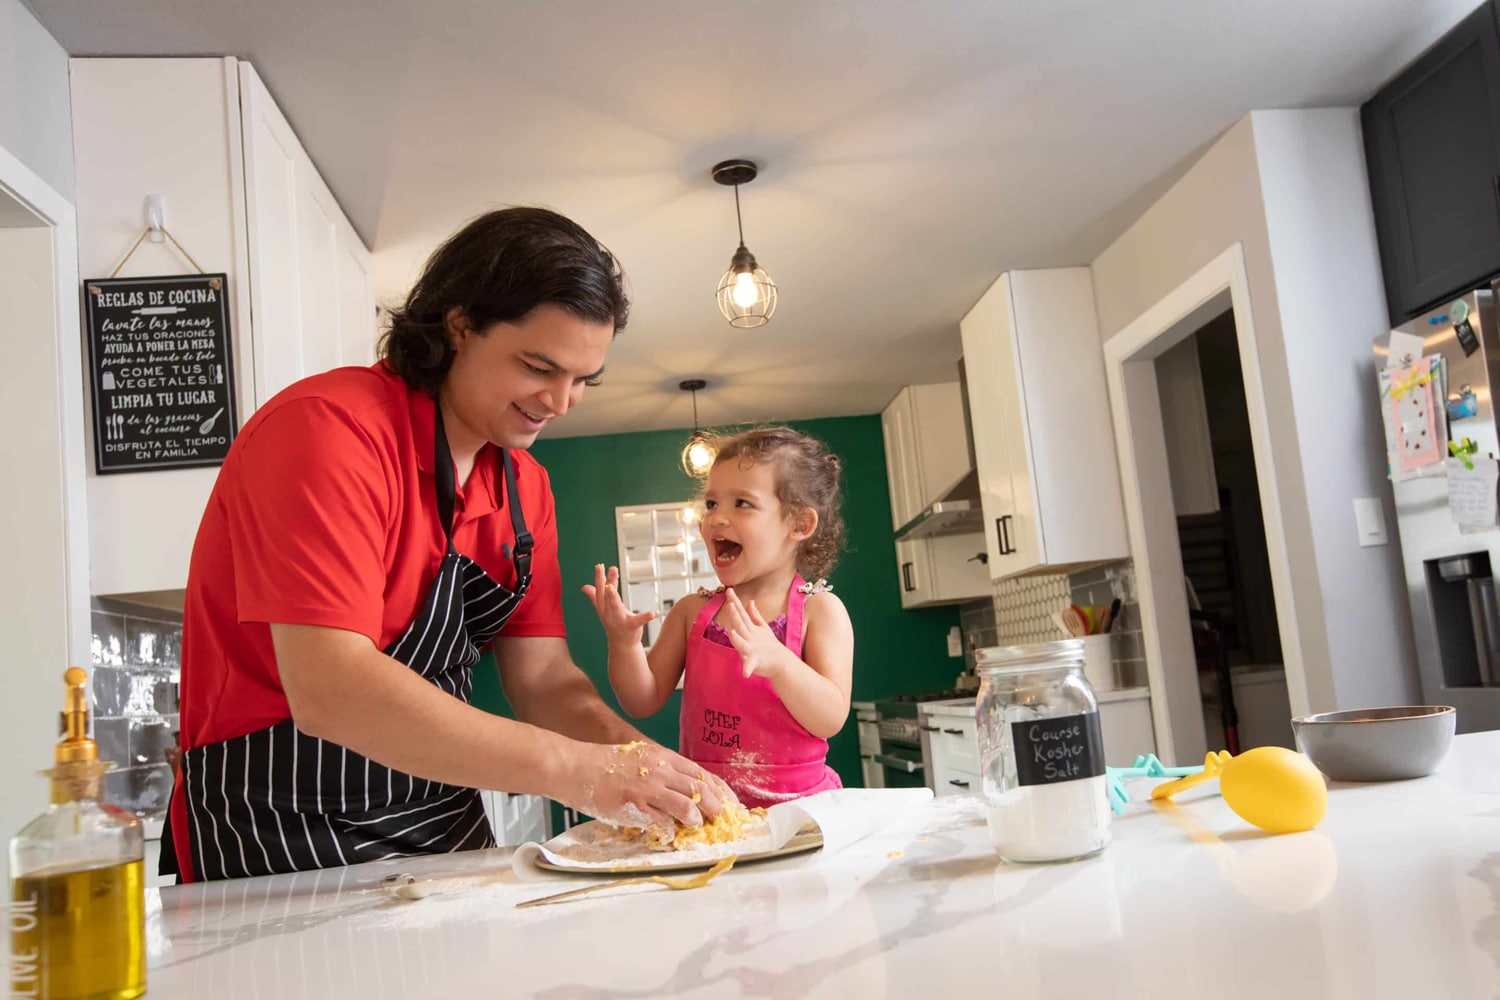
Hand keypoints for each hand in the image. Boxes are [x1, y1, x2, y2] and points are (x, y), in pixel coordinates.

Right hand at [558, 741, 737, 830]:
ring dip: (696, 819)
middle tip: (724, 820)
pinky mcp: (635, 805)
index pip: (701, 773)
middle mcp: (660, 770)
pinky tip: (669, 835)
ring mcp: (648, 788)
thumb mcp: (639, 759)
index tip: (732, 804)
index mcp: (662, 757)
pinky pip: (662, 823)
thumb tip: (684, 792)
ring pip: (687, 805)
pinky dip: (670, 831)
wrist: (574, 766)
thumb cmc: (604, 764)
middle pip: (701, 788)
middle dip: (717, 807)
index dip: (720, 790)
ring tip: (697, 826)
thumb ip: (662, 772)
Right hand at [581, 564, 654, 646]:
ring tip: (611, 588)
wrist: (621, 644)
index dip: (600, 578)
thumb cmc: (613, 623)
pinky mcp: (631, 627)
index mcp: (603, 607)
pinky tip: (653, 613)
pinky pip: (638, 621)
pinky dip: (645, 617)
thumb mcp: (604, 609)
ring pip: (615, 607)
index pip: (600, 590)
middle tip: (609, 569)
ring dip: (612, 598)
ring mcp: (619, 620)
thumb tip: (583, 586)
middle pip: (606, 596)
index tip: (599, 565)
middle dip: (607, 582)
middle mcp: (608, 612)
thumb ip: (596, 596)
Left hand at [722, 588, 789, 679]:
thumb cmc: (768, 645)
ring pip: (743, 643)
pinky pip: (750, 665)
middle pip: (741, 624)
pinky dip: (747, 669)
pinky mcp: (755, 662)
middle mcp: (751, 636)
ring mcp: (752, 649)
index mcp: (751, 629)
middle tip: (731, 604)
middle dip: (736, 614)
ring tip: (732, 633)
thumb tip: (749, 601)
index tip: (728, 590)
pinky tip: (745, 673)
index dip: (735, 601)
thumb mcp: (761, 628)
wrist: (781, 663)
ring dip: (737, 638)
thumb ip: (754, 615)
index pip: (741, 613)